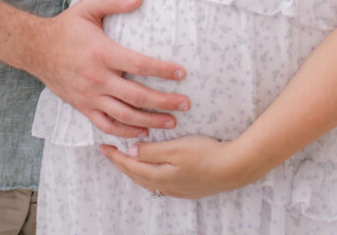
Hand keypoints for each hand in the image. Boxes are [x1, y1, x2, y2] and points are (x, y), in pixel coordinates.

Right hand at [28, 0, 189, 138]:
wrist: (36, 49)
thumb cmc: (66, 27)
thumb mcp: (88, 7)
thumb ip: (115, 1)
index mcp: (103, 53)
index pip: (139, 64)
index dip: (163, 70)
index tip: (182, 73)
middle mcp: (98, 78)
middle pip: (137, 96)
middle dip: (164, 102)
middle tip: (186, 103)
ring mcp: (90, 96)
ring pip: (125, 116)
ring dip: (150, 121)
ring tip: (172, 122)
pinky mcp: (83, 107)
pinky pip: (106, 125)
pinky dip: (125, 132)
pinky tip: (142, 132)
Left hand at [99, 134, 243, 198]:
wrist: (233, 168)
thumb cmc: (205, 154)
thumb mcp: (175, 148)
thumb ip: (151, 151)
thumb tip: (131, 151)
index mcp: (159, 176)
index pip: (130, 166)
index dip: (115, 156)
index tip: (102, 146)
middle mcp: (165, 186)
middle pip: (136, 175)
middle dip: (121, 163)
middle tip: (109, 152)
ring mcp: (177, 189)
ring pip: (147, 180)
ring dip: (134, 169)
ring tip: (126, 160)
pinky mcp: (187, 188)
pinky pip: (159, 182)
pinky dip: (148, 173)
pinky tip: (151, 169)